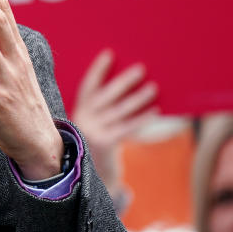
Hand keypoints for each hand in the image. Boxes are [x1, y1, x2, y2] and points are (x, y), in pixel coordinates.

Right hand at [72, 49, 156, 188]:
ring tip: (153, 88)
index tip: (109, 54)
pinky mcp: (104, 143)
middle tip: (140, 69)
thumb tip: (128, 88)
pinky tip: (154, 111)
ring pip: (119, 110)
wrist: (90, 177)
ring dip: (138, 98)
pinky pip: (126, 127)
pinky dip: (141, 118)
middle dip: (123, 81)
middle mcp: (82, 118)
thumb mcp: (94, 126)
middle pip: (105, 95)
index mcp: (78, 110)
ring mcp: (92, 131)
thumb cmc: (99, 145)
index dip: (98, 70)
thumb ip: (101, 110)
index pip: (88, 86)